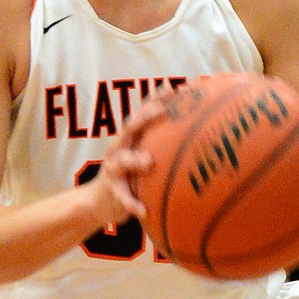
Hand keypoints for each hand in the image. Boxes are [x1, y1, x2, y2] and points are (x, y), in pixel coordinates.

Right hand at [83, 98, 167, 227]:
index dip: (159, 98)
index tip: (179, 88)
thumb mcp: (144, 157)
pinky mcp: (111, 190)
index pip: (144, 112)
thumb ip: (163, 145)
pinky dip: (132, 203)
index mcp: (131, 138)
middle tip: (162, 111)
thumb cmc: (131, 176)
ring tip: (149, 162)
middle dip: (144, 117)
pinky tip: (143, 211)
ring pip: (122, 161)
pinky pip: (123, 197)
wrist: (99, 202)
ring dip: (135, 160)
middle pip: (130, 128)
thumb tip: (199, 136)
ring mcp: (113, 168)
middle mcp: (119, 148)